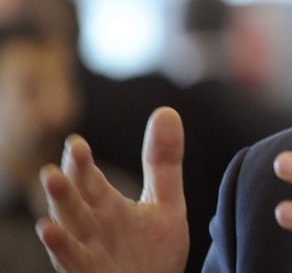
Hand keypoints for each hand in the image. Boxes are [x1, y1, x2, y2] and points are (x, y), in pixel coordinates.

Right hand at [36, 107, 189, 272]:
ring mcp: (90, 253)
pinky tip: (48, 230)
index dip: (83, 164)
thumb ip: (164, 162)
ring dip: (58, 210)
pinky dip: (61, 247)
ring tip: (50, 186)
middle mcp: (93, 228)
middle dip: (65, 187)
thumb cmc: (154, 251)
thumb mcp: (167, 203)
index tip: (77, 144)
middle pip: (75, 204)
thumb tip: (166, 110)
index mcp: (107, 207)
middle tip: (53, 168)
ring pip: (69, 230)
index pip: (91, 181)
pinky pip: (72, 262)